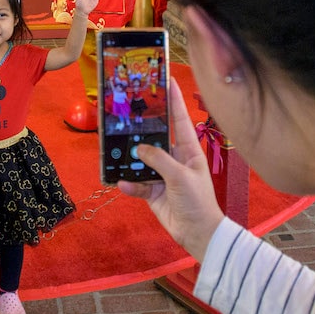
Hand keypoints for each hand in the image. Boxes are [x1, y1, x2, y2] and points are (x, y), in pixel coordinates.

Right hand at [117, 80, 224, 261]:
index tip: (166, 79)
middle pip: (155, 138)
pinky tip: (122, 183)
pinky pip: (137, 183)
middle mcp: (174, 159)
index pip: (180, 119)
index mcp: (188, 150)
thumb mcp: (180, 176)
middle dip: (142, 128)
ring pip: (142, 160)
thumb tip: (139, 148)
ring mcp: (162, 175)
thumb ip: (159, 159)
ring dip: (130, 158)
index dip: (174, 100)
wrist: (198, 234)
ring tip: (115, 150)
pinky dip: (129, 184)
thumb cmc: (197, 201)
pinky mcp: (152, 192)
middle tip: (126, 112)